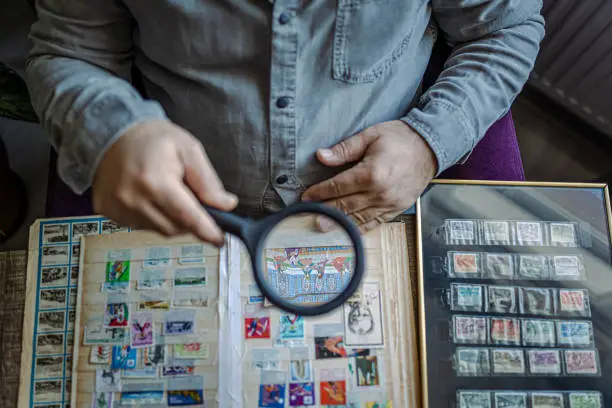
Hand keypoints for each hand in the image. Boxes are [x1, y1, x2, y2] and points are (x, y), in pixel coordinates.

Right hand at [92, 119, 237, 245]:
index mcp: (155, 181)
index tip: (219, 240)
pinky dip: (154, 217)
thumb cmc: (153, 139)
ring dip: (172, 218)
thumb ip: (208, 181)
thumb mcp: (189, 150)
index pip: (187, 217)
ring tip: (167, 192)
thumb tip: (226, 205)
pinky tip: (150, 197)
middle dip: (190, 218)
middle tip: (189, 196)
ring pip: (160, 230)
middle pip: (176, 228)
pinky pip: (142, 226)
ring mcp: (118, 208)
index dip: (207, 231)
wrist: (113, 134)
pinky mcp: (110, 213)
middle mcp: (133, 199)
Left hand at [301, 120, 436, 232]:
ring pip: (358, 218)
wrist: (431, 147)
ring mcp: (389, 204)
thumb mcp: (370, 135)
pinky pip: (374, 223)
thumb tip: (321, 156)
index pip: (338, 187)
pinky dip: (359, 228)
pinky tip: (347, 231)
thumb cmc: (400, 138)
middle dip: (325, 211)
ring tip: (322, 227)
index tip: (306, 197)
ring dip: (339, 224)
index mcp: (371, 173)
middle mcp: (380, 193)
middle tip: (307, 217)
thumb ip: (344, 149)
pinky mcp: (396, 210)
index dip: (320, 192)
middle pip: (345, 206)